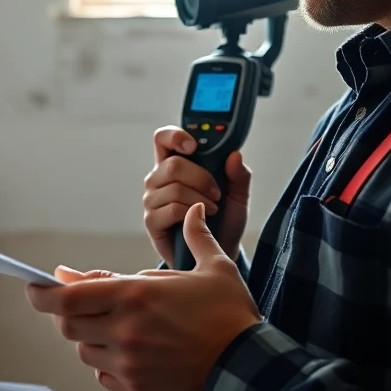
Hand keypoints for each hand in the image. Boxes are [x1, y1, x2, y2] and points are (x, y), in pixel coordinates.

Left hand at [27, 204, 261, 390]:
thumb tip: (192, 211)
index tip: (38, 286)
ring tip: (115, 327)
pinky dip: (107, 363)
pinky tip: (129, 353)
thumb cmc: (231, 314)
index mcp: (135, 295)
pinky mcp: (136, 389)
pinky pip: (103, 376)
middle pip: (66, 325)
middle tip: (77, 304)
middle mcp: (124, 330)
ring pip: (84, 350)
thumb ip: (193, 237)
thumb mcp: (214, 267)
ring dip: (90, 337)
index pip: (66, 298)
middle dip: (66, 313)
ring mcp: (128, 364)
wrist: (250, 367)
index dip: (43, 293)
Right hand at [143, 127, 251, 265]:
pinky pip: (171, 208)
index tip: (194, 145)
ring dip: (200, 199)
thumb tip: (235, 154)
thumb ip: (239, 175)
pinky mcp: (151, 220)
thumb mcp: (238, 197)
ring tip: (212, 210)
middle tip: (217, 193)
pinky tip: (199, 220)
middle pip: (173, 164)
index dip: (175, 136)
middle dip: (201, 178)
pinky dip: (191, 213)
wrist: (216, 254)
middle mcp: (159, 178)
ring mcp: (153, 199)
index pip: (164, 138)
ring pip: (174, 187)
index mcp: (175, 163)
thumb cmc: (223, 222)